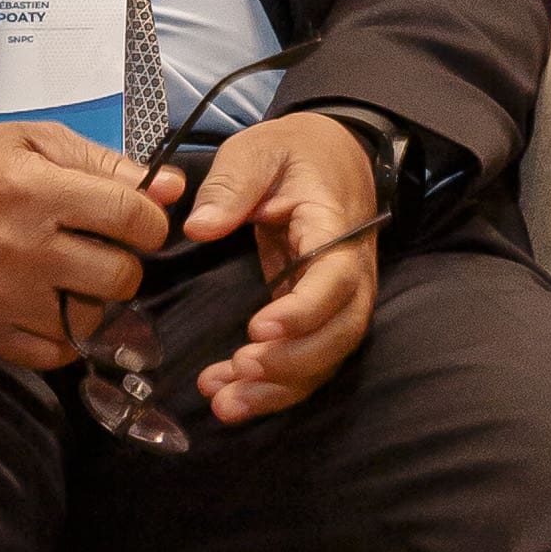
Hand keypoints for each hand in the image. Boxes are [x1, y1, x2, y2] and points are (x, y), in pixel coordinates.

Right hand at [0, 121, 178, 373]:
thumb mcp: (34, 141)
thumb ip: (106, 162)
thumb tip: (172, 187)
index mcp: (37, 191)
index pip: (131, 218)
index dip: (150, 222)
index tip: (138, 223)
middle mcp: (22, 247)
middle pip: (120, 276)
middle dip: (124, 262)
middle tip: (102, 250)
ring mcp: (1, 295)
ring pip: (91, 320)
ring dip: (94, 300)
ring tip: (73, 278)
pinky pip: (52, 354)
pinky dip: (64, 336)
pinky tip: (52, 307)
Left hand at [174, 108, 383, 425]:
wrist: (332, 154)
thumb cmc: (293, 151)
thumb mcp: (258, 149)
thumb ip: (231, 184)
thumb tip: (200, 227)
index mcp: (336, 227)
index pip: (334, 279)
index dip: (303, 311)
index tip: (258, 328)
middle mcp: (349, 271)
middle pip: (340, 333)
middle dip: (293, 363)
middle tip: (240, 370)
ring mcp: (337, 298)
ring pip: (326, 357)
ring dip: (280, 387)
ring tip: (225, 402)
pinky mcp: (317, 314)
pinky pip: (307, 359)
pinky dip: (274, 386)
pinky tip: (229, 396)